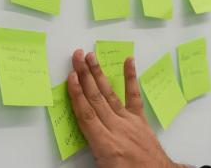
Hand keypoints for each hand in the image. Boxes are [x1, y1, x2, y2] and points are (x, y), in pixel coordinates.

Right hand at [67, 49, 183, 167]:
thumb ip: (91, 153)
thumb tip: (79, 142)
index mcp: (106, 145)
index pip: (86, 115)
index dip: (77, 95)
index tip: (71, 77)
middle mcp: (117, 129)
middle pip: (96, 99)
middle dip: (85, 76)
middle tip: (77, 57)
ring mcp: (129, 122)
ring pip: (110, 95)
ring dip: (99, 74)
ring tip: (91, 57)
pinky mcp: (140, 120)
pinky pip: (134, 97)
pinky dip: (131, 78)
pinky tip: (128, 62)